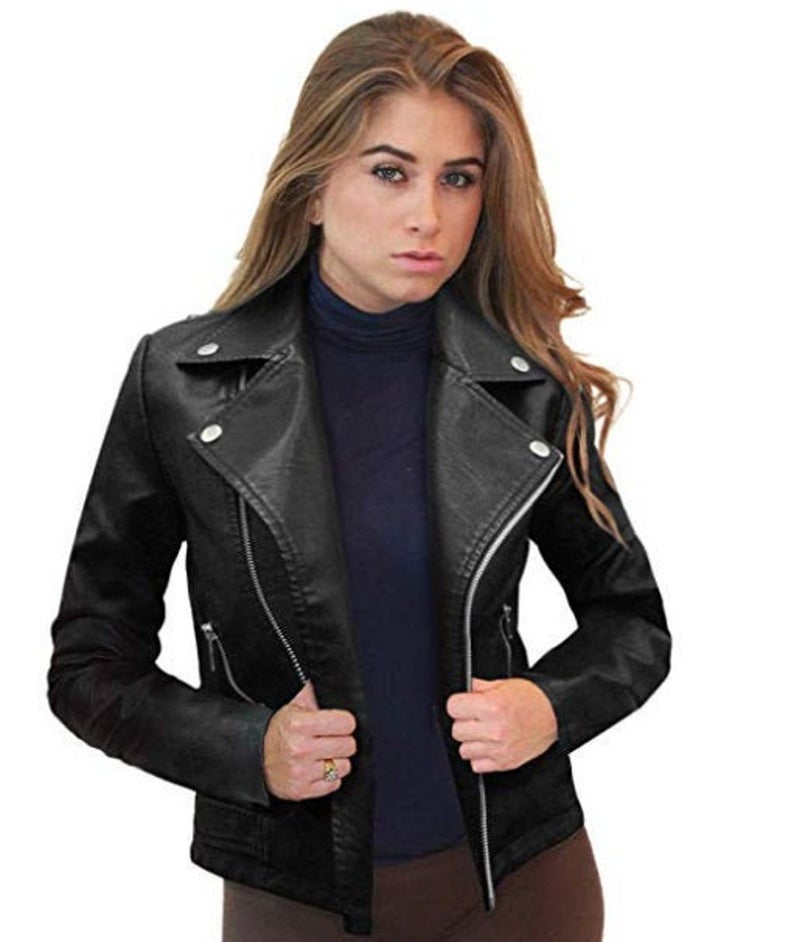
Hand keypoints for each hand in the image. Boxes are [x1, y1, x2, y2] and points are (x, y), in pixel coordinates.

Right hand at [263, 680, 356, 800]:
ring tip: (323, 755)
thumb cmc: (278, 731)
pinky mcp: (301, 790)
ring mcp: (301, 771)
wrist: (253, 758)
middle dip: (342, 742)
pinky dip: (329, 778)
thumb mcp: (291, 707)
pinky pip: (334, 784)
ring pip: (344, 766)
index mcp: (299, 724)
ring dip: (336, 761)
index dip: (344, 723)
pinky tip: (317, 768)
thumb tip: (316, 672)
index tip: (338, 724)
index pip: (346, 723)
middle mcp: (300, 748)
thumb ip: (309, 693)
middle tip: (330, 740)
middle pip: (348, 745)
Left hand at [445, 677, 558, 772]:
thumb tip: (463, 688)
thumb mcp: (503, 684)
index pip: (453, 708)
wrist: (554, 715)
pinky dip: (480, 757)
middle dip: (464, 722)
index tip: (463, 705)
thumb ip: (478, 687)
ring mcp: (499, 749)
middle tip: (476, 718)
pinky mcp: (504, 763)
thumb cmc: (531, 699)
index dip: (458, 704)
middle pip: (456, 730)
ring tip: (484, 732)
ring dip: (471, 741)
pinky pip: (476, 765)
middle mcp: (495, 729)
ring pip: (464, 749)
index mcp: (492, 706)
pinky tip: (490, 745)